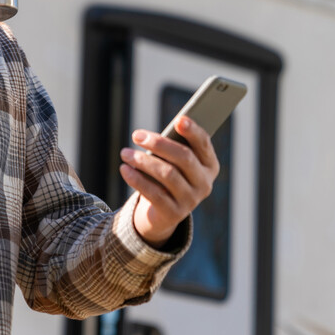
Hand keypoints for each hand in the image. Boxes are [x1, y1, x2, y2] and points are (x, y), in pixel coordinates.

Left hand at [119, 117, 219, 247]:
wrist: (163, 211)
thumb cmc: (169, 174)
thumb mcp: (173, 161)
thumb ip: (171, 148)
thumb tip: (151, 138)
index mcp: (209, 165)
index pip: (203, 144)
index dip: (192, 131)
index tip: (179, 120)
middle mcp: (205, 183)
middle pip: (184, 157)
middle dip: (159, 144)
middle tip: (137, 135)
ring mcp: (191, 200)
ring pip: (168, 174)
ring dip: (143, 161)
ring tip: (125, 153)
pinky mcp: (174, 214)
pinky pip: (154, 193)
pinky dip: (137, 179)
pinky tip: (124, 169)